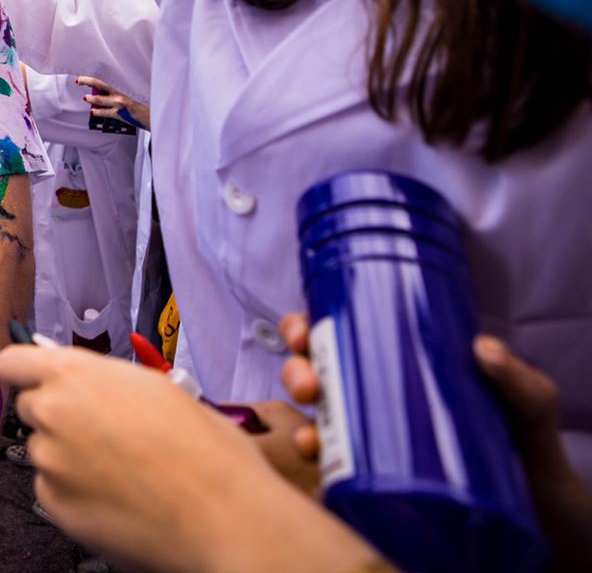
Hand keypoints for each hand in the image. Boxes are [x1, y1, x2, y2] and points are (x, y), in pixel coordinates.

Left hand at [0, 345, 380, 572]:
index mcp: (75, 375)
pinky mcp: (56, 506)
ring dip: (69, 457)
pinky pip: (53, 491)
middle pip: (31, 408)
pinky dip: (75, 493)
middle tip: (101, 432)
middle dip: (57, 415)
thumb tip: (91, 386)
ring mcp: (50, 463)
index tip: (43, 382)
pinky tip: (117, 497)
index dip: (29, 373)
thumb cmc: (205, 449)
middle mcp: (52, 414)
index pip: (14, 362)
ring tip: (121, 471)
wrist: (223, 515)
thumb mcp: (156, 388)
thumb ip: (107, 382)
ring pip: (45, 452)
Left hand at [75, 76, 150, 130]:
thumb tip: (101, 93)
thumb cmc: (140, 105)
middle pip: (99, 84)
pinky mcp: (118, 114)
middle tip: (79, 81)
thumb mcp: (129, 95)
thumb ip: (116, 93)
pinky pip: (103, 112)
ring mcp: (118, 104)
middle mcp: (119, 94)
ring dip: (90, 98)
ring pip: (99, 99)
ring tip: (86, 98)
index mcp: (122, 88)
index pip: (104, 79)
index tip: (84, 77)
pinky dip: (97, 112)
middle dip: (87, 81)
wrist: (150, 116)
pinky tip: (92, 112)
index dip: (93, 78)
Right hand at [280, 313, 591, 569]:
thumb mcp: (528, 400)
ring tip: (314, 433)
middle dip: (296, 372)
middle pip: (314, 374)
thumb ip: (512, 375)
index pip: (340, 336)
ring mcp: (373, 440)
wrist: (539, 505)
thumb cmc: (528, 440)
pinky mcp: (376, 479)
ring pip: (315, 420)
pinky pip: (333, 469)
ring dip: (300, 421)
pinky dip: (317, 464)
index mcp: (399, 366)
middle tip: (309, 384)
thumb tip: (481, 346)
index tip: (302, 332)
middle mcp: (376, 398)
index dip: (305, 328)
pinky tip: (320, 462)